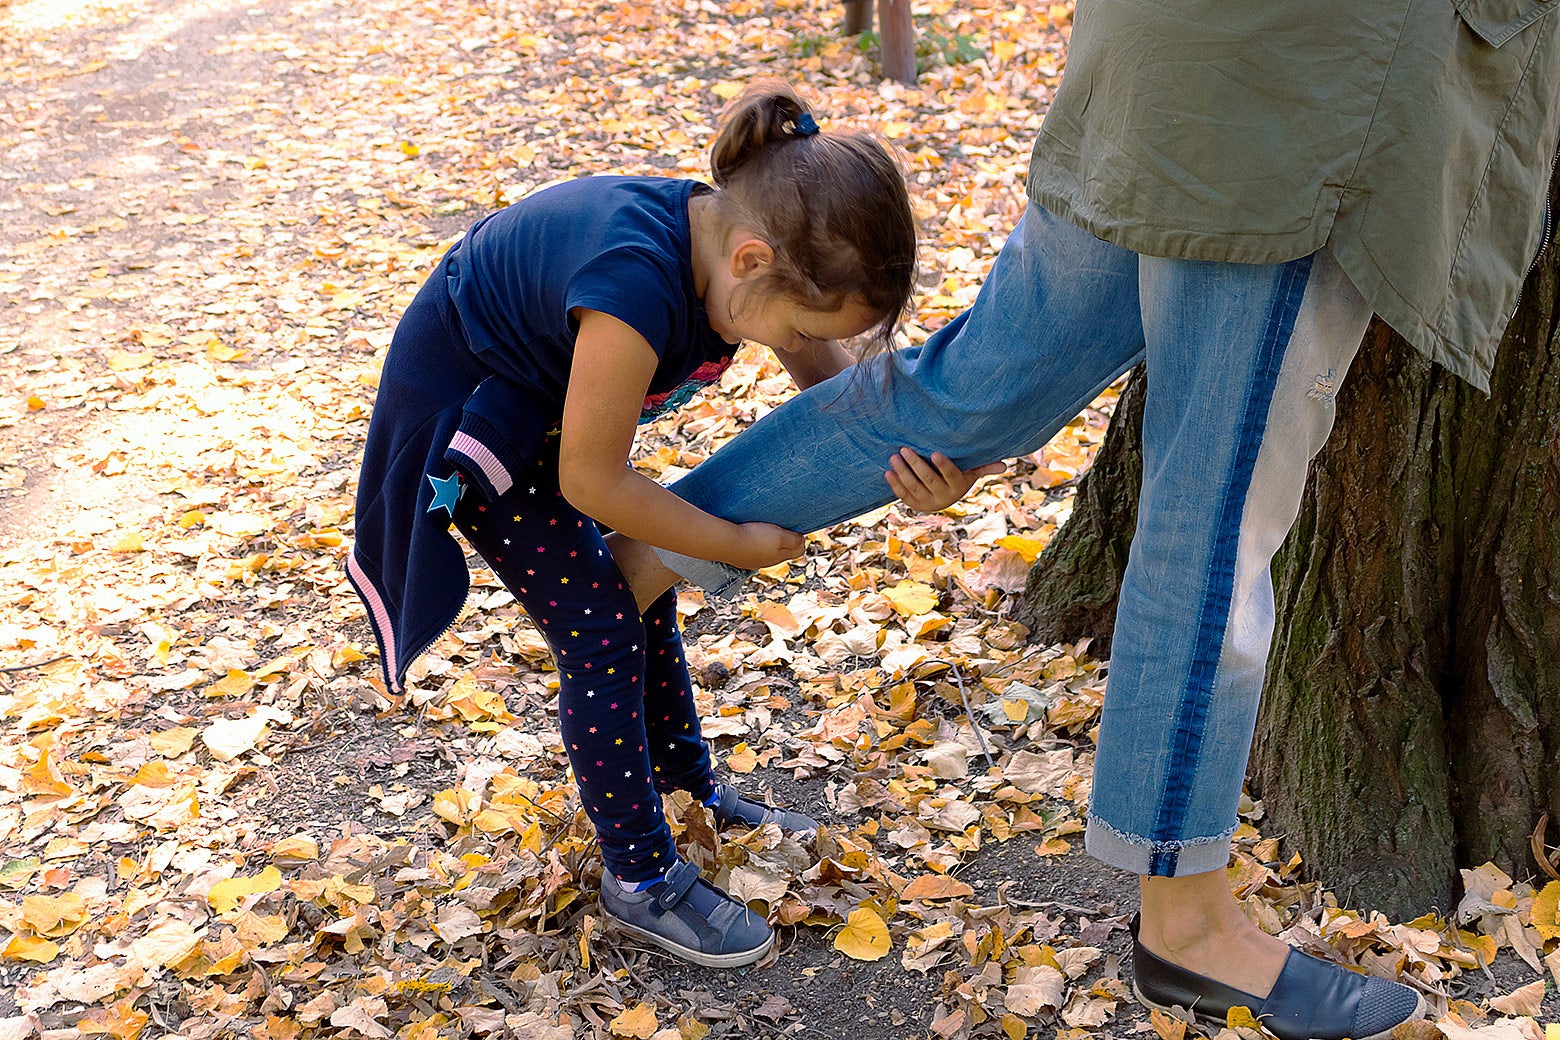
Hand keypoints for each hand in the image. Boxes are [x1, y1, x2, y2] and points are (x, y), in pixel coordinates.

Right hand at [720, 522, 805, 569]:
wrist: (725, 543)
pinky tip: (747, 535)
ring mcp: (752, 562)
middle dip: (784, 540)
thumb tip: (803, 541)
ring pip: (765, 551)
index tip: (792, 527)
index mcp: (779, 557)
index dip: (799, 538)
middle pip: (782, 551)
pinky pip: (751, 550)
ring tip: (761, 528)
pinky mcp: (739, 558)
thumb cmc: (753, 538)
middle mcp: (767, 562)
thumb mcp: (779, 536)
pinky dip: (752, 543)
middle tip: (778, 525)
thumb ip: (794, 540)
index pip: (798, 551)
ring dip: (767, 541)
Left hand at [885, 448, 1005, 512]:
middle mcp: (943, 498)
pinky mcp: (915, 505)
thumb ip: (984, 467)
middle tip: (904, 449)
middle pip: (928, 480)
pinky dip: (895, 485)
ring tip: (893, 457)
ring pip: (913, 488)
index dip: (943, 465)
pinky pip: (903, 496)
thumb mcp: (971, 472)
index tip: (935, 452)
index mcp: (957, 487)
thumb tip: (1005, 464)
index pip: (951, 475)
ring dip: (902, 473)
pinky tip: (887, 472)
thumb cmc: (959, 476)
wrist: (944, 497)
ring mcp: (928, 503)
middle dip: (915, 465)